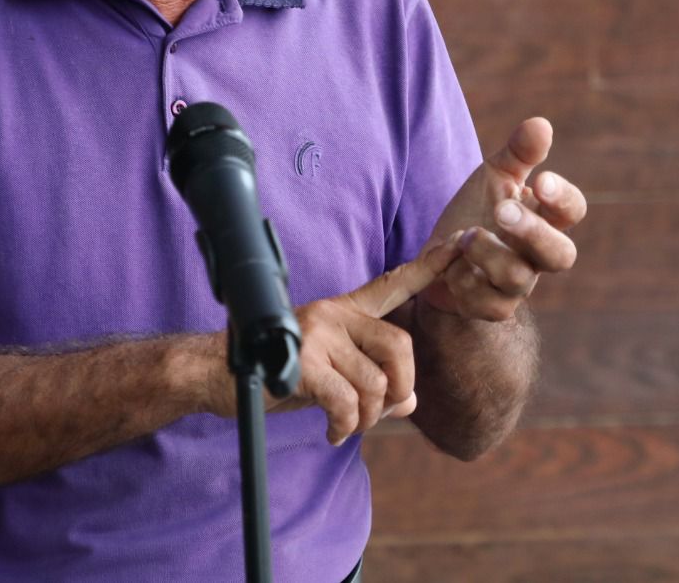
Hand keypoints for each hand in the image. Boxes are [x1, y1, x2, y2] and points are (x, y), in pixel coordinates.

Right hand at [274, 237, 468, 444]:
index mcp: (343, 310)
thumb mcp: (332, 373)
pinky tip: (332, 431)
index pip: (391, 284)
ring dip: (366, 418)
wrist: (220, 373)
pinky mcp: (305, 360)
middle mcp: (334, 314)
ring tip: (346, 425)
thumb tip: (409, 402)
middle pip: (400, 348)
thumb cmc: (278, 370)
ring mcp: (319, 334)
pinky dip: (345, 426)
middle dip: (399, 389)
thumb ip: (373, 379)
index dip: (427, 269)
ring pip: (375, 383)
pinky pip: (347, 402)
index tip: (457, 245)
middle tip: (377, 411)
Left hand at [421, 117, 586, 321]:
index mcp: (543, 219)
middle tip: (502, 210)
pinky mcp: (493, 307)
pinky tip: (450, 264)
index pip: (572, 211)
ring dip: (487, 254)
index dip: (563, 198)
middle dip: (533, 232)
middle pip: (561, 255)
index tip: (542, 180)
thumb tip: (541, 123)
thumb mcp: (492, 177)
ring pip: (519, 279)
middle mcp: (537, 255)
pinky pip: (487, 303)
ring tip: (463, 235)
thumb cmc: (475, 211)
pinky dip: (464, 280)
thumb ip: (518, 154)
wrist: (438, 256)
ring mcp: (517, 285)